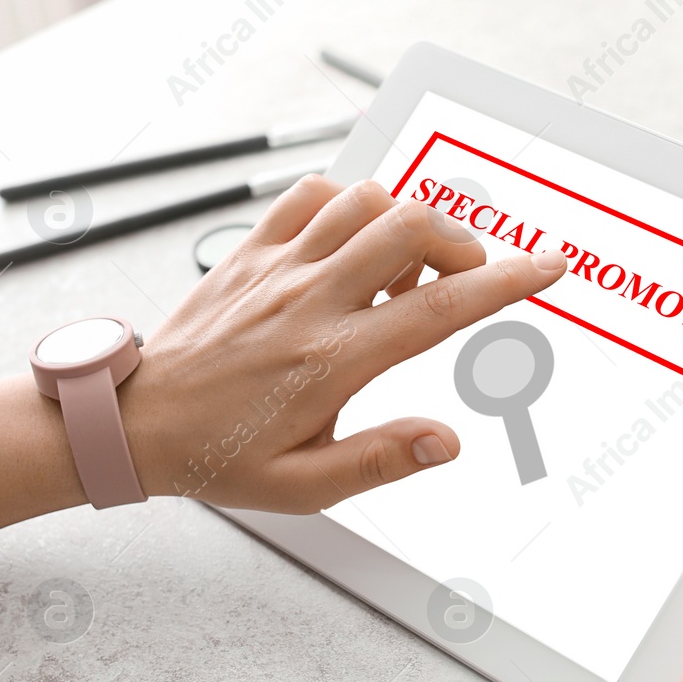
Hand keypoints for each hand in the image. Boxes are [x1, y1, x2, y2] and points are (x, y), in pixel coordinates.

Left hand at [118, 176, 566, 510]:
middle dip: (462, 243)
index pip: (440, 309)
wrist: (134, 422)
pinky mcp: (250, 250)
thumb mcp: (304, 487)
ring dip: (406, 222)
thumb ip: (381, 462)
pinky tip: (354, 243)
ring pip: (366, 200)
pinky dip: (350, 204)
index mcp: (332, 361)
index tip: (548, 266)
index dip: (506, 282)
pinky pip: (312, 194)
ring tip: (404, 270)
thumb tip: (447, 443)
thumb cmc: (219, 455)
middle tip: (464, 278)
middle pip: (411, 229)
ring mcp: (277, 267)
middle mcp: (309, 301)